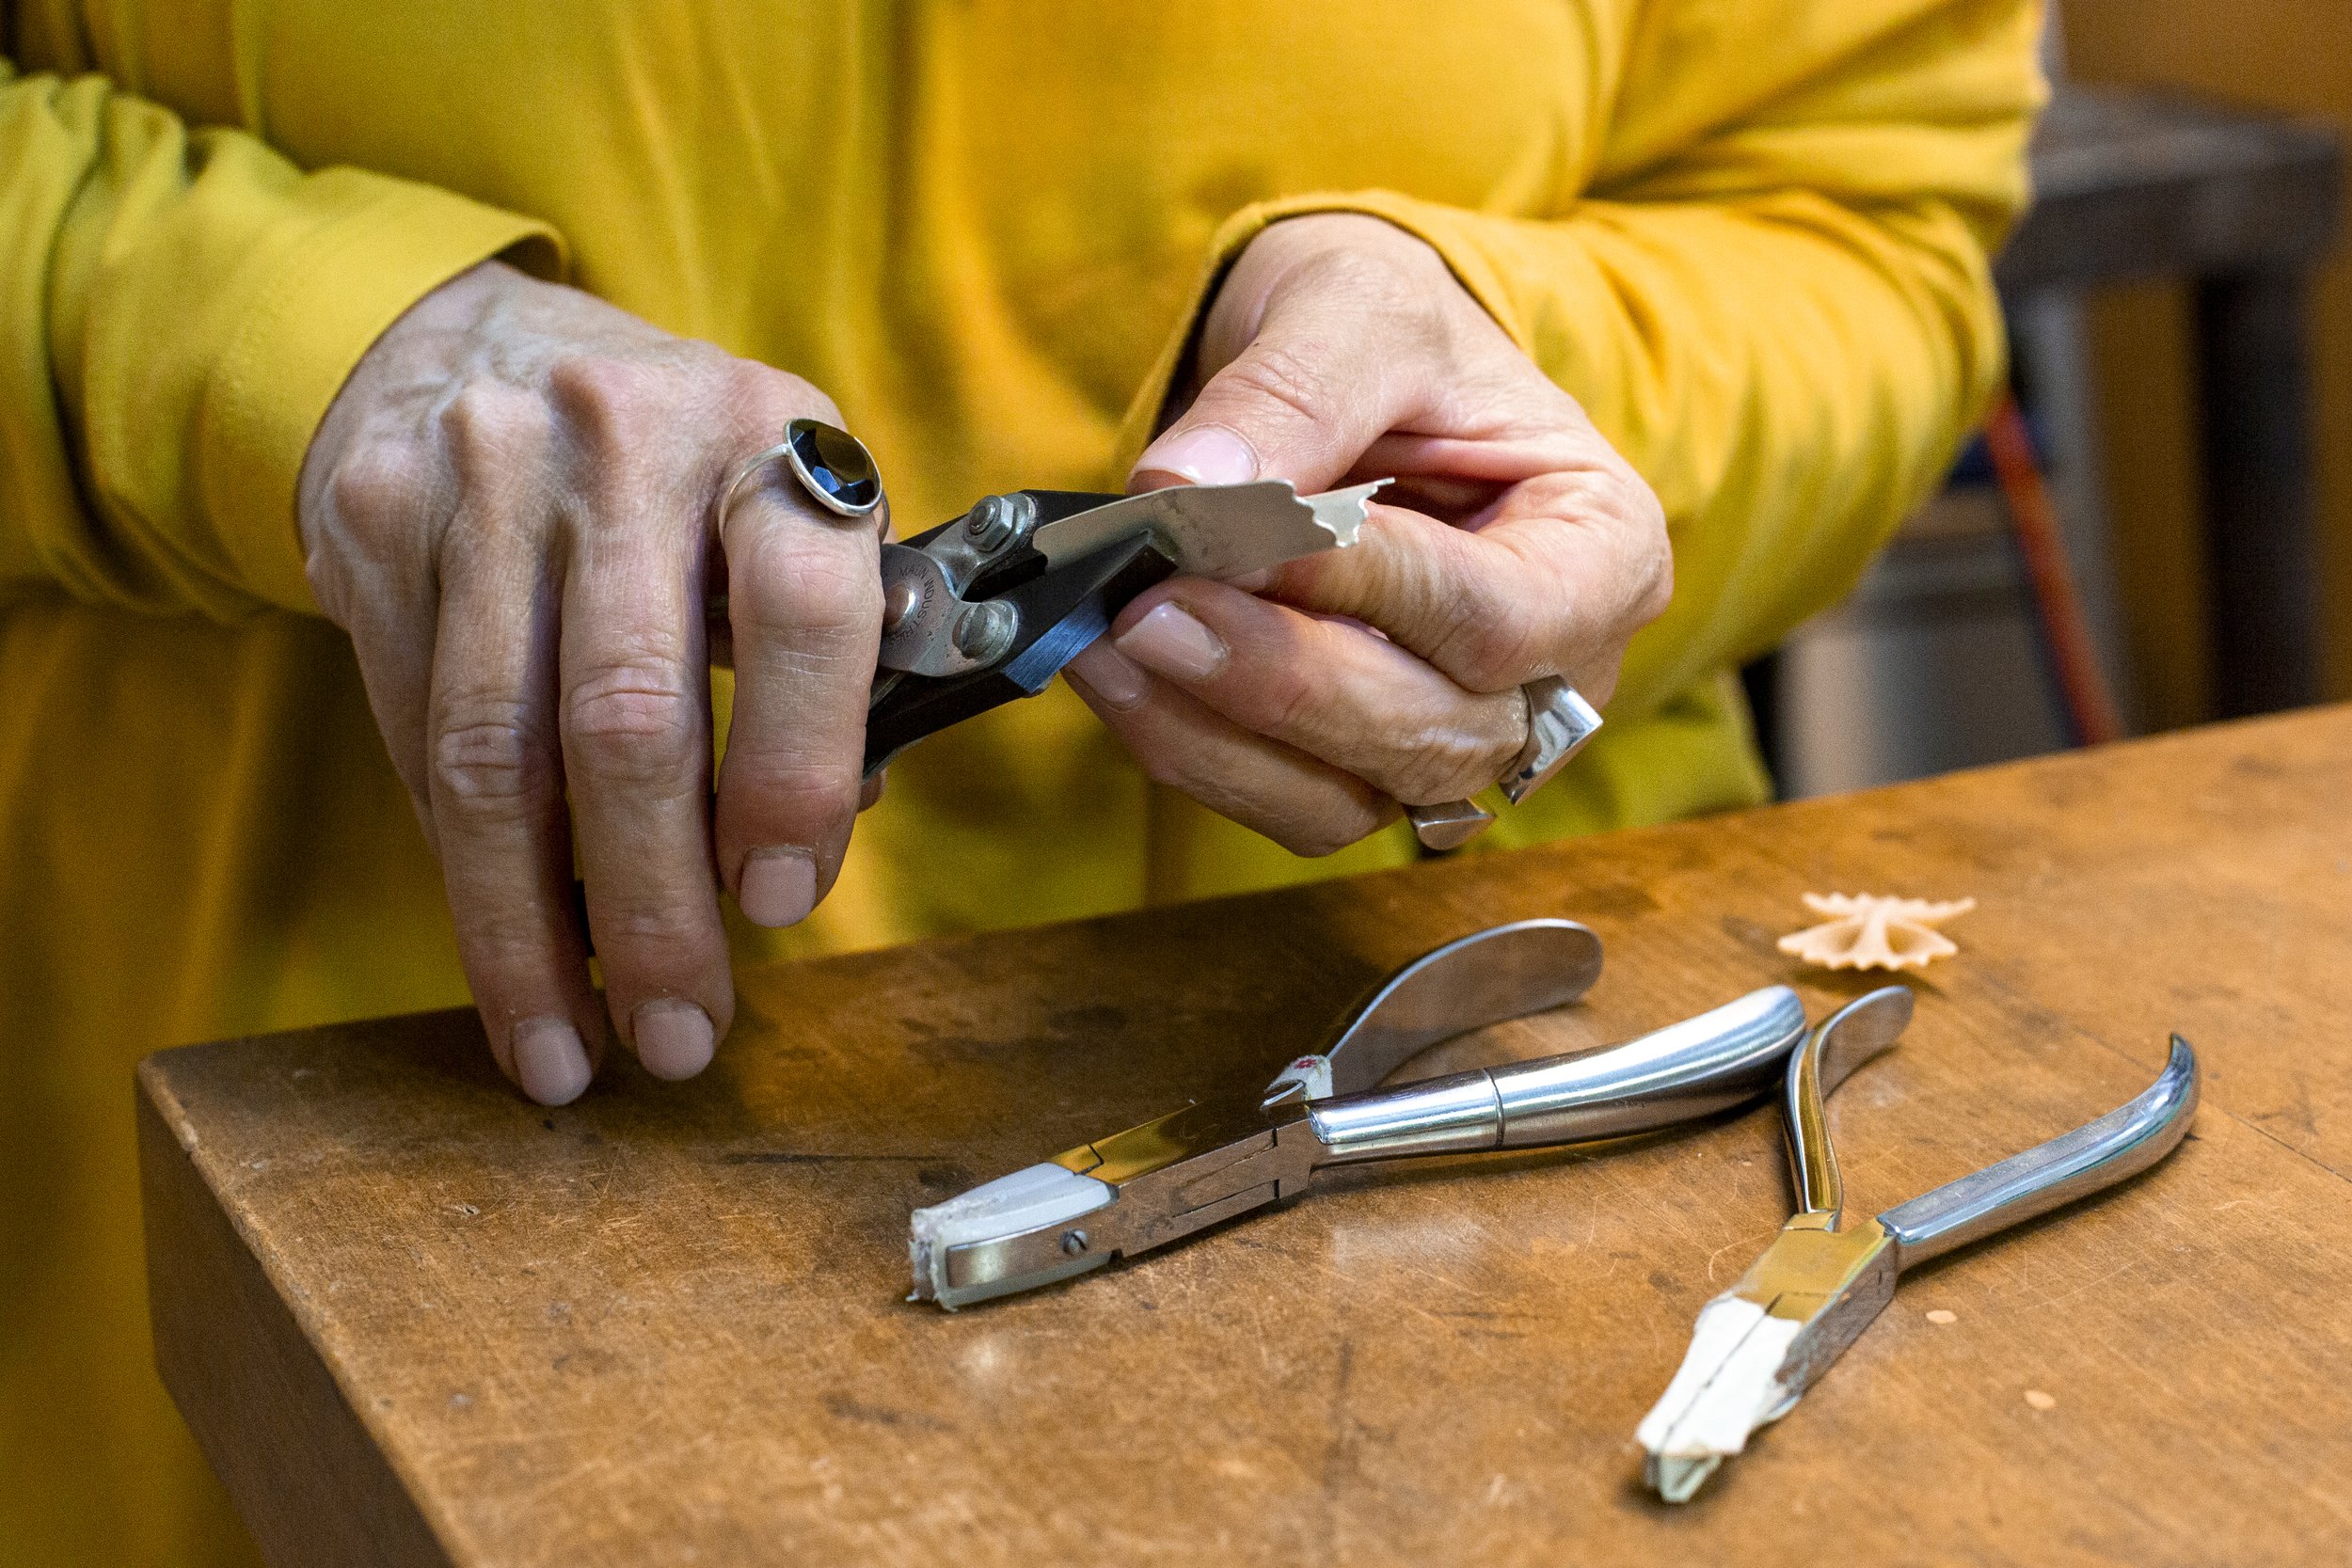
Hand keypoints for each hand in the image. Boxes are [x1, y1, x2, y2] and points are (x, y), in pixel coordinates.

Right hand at [299, 261, 880, 1102]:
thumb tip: (806, 850)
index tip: (780, 900)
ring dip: (534, 932)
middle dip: (655, 908)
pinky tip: (510, 955)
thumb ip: (834, 659)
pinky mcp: (374, 532)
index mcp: (769, 432)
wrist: (474, 348)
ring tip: (572, 1049)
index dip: (798, 772)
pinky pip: (418, 743)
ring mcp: (481, 482)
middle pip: (628, 715)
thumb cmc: (679, 474)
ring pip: (497, 755)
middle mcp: (622, 443)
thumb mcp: (786, 515)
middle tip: (679, 1034)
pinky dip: (468, 872)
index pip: (802, 608)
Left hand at [1063, 213, 1670, 854]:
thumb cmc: (1392, 338)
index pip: (1498, 617)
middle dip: (1280, 677)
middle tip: (1152, 604)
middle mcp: (1556, 674)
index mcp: (1602, 550)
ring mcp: (1461, 740)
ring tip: (1116, 634)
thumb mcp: (1359, 309)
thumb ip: (1293, 391)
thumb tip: (1189, 488)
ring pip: (1352, 798)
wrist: (1354, 378)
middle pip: (1434, 733)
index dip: (1368, 590)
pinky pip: (1283, 804)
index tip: (1238, 537)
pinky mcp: (1365, 772)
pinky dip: (1189, 746)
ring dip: (1217, 730)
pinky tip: (1118, 671)